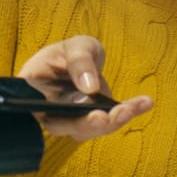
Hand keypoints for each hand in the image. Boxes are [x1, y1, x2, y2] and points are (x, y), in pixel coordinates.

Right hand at [15, 35, 151, 141]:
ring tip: (135, 106)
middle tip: (109, 117)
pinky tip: (145, 102)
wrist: (81, 59)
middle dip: (89, 124)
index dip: (60, 117)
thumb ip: (79, 61)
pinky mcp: (89, 121)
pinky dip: (128, 113)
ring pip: (87, 129)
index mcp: (31, 89)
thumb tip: (89, 88)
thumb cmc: (69, 51)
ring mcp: (68, 119)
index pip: (37, 110)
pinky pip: (107, 122)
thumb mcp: (75, 46)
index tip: (86, 114)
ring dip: (113, 120)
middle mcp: (46, 110)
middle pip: (63, 126)